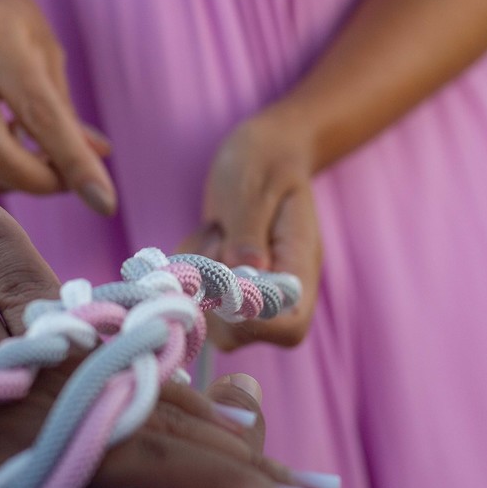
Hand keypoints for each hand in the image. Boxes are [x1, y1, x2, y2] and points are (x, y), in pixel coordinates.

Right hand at [0, 0, 115, 213]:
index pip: (38, 112)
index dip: (73, 162)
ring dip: (14, 182)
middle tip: (65, 182)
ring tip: (36, 162)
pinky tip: (5, 153)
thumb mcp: (41, 43)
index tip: (104, 201)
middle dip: (37, 182)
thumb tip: (98, 157)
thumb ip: (65, 106)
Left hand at [180, 106, 321, 348]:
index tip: (226, 281)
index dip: (252, 320)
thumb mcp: (255, 185)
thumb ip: (248, 229)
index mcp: (299, 267)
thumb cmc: (264, 161)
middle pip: (240, 336)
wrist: (266, 151)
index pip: (288, 327)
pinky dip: (187, 270)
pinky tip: (208, 235)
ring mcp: (251, 293)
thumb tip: (245, 269)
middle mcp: (277, 290)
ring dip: (196, 279)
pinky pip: (193, 298)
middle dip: (209, 296)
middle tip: (216, 242)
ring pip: (208, 319)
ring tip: (214, 231)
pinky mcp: (225, 288)